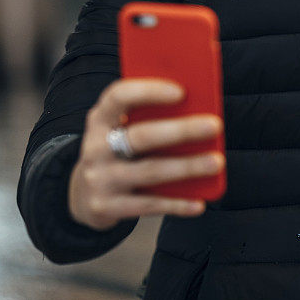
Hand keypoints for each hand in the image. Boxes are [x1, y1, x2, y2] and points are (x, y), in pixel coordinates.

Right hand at [68, 78, 224, 230]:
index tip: (181, 91)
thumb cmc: (117, 149)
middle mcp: (95, 147)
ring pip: (150, 171)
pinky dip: (177, 204)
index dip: (149, 91)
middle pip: (141, 136)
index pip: (119, 96)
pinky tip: (199, 202)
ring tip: (217, 161)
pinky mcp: (107, 208)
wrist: (83, 195)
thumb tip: (197, 107)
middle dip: (181, 130)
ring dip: (187, 167)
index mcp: (100, 118)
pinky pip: (148, 205)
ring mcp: (100, 179)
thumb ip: (147, 115)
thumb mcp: (121, 127)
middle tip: (215, 124)